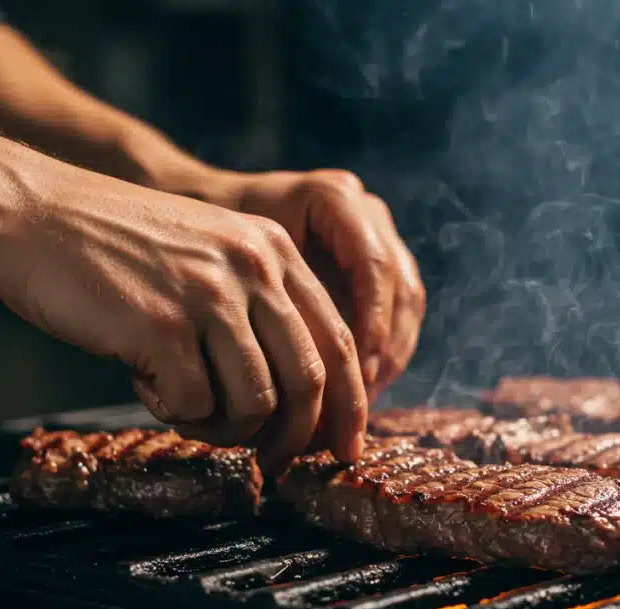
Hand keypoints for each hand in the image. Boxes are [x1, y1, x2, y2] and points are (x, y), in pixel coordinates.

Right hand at [0, 169, 366, 473]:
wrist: (37, 217)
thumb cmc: (120, 249)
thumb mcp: (212, 253)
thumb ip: (259, 307)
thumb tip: (299, 400)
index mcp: (275, 250)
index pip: (339, 339)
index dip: (350, 403)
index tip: (345, 445)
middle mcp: (254, 267)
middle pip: (309, 380)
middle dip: (297, 437)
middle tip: (274, 463)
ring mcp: (210, 295)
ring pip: (255, 402)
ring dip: (225, 427)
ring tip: (186, 404)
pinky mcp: (162, 325)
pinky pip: (193, 405)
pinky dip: (171, 411)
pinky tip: (143, 380)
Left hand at [198, 169, 425, 401]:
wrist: (211, 216)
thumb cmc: (214, 238)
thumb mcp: (237, 262)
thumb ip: (276, 299)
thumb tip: (301, 369)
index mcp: (334, 197)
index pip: (372, 266)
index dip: (372, 324)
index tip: (358, 373)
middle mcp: (365, 211)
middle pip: (401, 286)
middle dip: (387, 348)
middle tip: (363, 397)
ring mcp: (379, 235)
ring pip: (409, 303)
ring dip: (392, 355)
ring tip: (362, 400)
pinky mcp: (380, 265)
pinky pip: (399, 311)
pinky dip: (386, 351)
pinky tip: (359, 388)